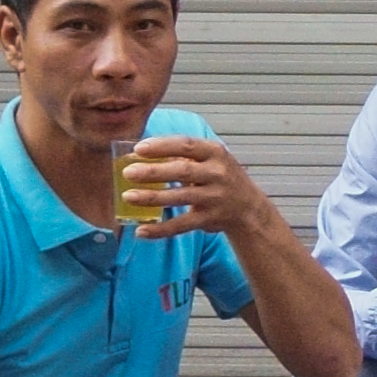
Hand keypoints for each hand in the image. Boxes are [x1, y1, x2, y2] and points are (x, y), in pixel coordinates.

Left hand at [118, 135, 281, 243]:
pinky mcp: (210, 219)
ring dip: (152, 197)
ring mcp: (215, 197)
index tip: (139, 148)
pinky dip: (161, 229)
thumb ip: (179, 156)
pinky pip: (182, 225)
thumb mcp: (209, 160)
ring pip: (180, 197)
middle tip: (128, 173)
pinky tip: (141, 231)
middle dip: (154, 172)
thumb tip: (136, 156)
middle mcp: (218, 174)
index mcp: (216, 153)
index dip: (162, 146)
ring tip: (128, 197)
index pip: (187, 145)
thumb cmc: (220, 178)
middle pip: (182, 171)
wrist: (248, 207)